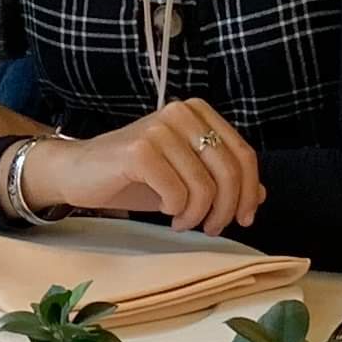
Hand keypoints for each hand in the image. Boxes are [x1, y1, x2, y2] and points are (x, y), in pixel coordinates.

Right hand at [18, 99, 267, 236]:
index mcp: (198, 112)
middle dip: (225, 209)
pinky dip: (174, 210)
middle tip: (210, 228)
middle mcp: (182, 112)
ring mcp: (159, 128)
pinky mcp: (140, 150)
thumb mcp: (186, 178)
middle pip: (229, 171)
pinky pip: (176, 193)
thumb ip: (221, 180)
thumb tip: (261, 194)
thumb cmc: (135, 176)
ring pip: (204, 186)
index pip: (243, 154)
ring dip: (196, 215)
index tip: (243, 219)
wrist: (80, 172)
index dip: (249, 192)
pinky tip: (162, 209)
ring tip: (180, 220)